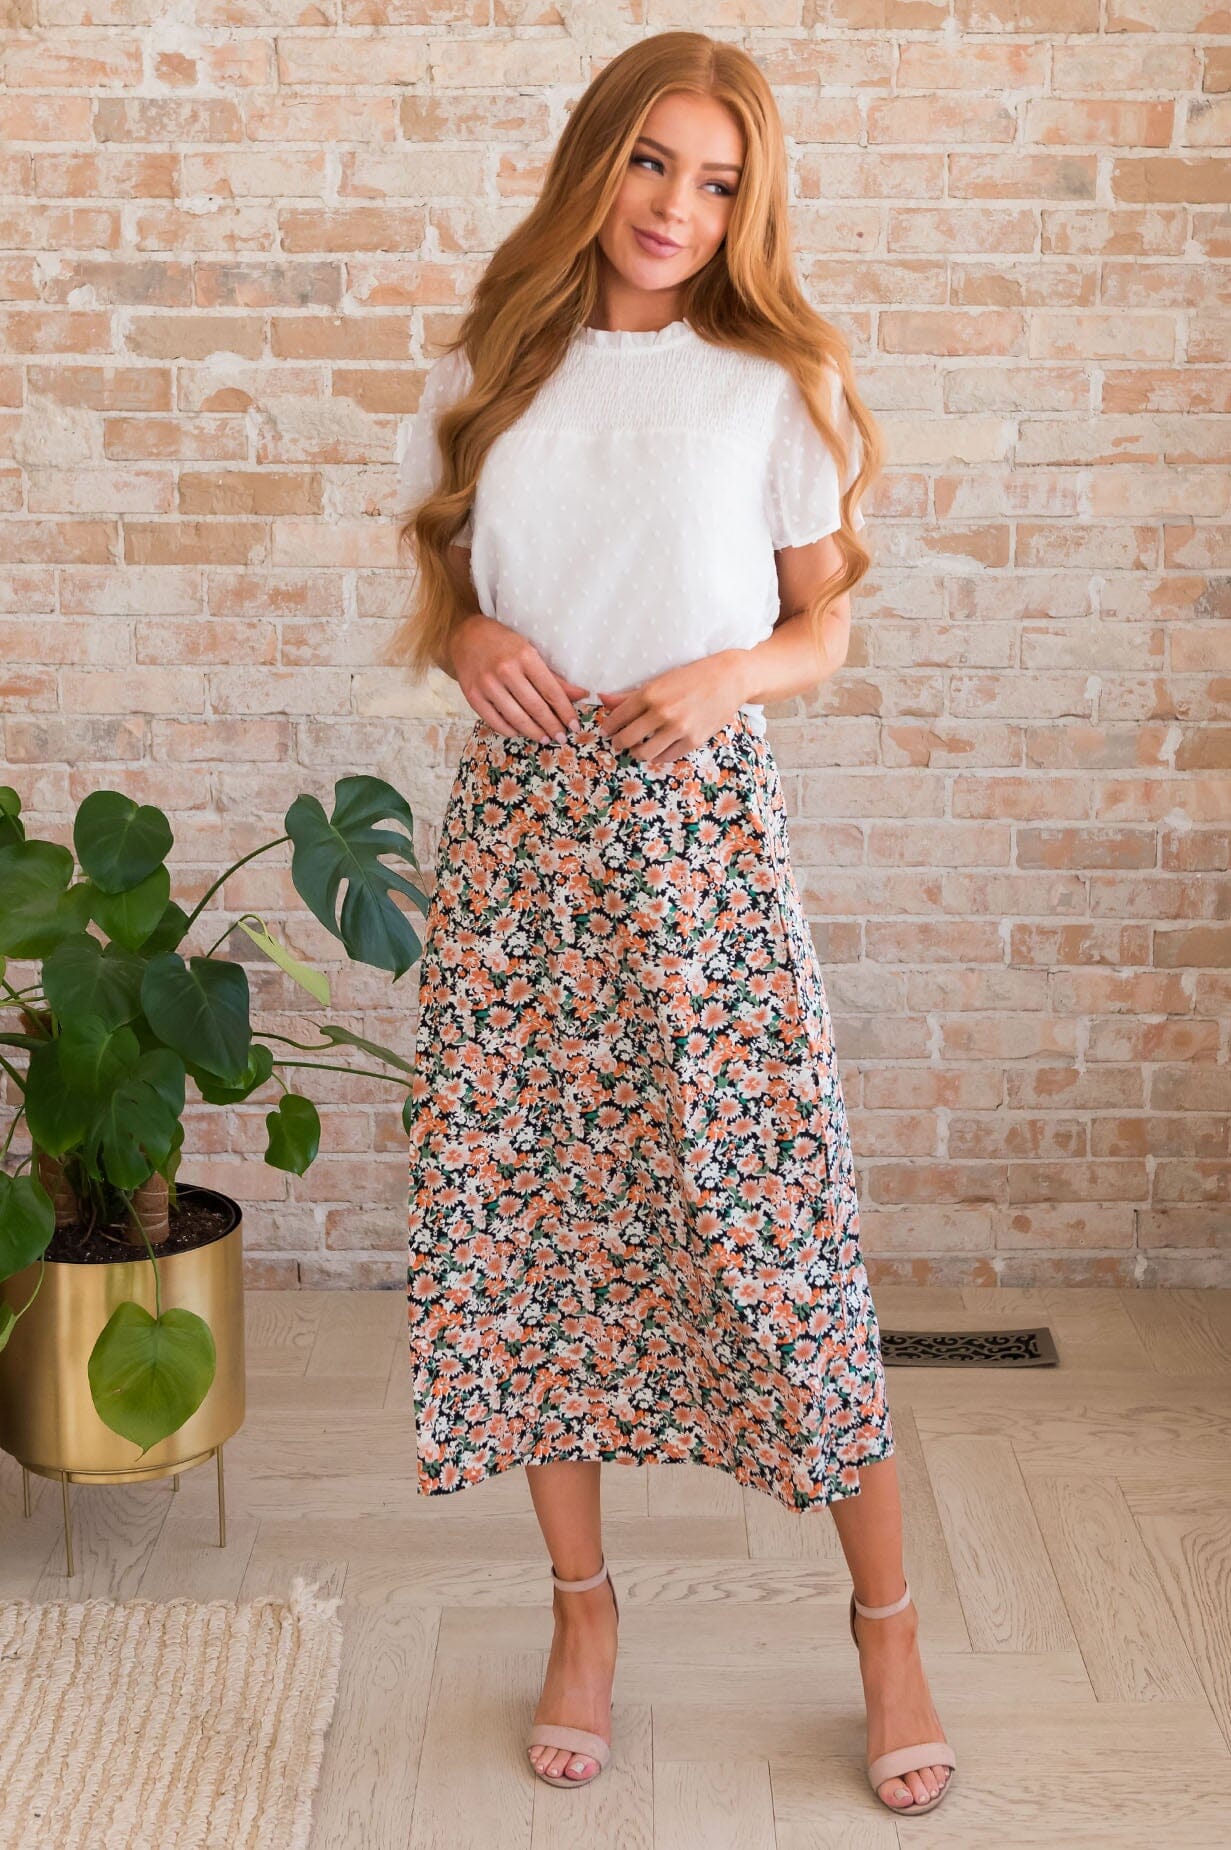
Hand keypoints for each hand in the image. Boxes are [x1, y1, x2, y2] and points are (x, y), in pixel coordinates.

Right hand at [449, 614, 590, 741]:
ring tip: (544, 738)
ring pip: (516, 718)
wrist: (467, 637)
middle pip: (535, 707)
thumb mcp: (530, 653)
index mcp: (525, 656)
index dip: (565, 712)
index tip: (574, 726)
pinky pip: (495, 722)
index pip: (551, 691)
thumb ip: (554, 677)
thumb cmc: (504, 644)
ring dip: (533, 732)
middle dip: (552, 726)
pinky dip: (510, 731)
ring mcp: (487, 684)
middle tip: (561, 738)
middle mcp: (506, 670)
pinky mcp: (473, 696)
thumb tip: (581, 695)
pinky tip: (520, 732)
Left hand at [594, 650, 750, 763]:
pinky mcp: (693, 741)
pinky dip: (658, 756)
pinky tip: (657, 749)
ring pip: (644, 753)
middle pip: (627, 739)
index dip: (609, 727)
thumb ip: (629, 695)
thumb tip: (602, 698)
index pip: (618, 718)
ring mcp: (678, 729)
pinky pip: (666, 757)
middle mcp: (662, 712)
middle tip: (619, 742)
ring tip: (638, 748)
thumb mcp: (660, 680)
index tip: (608, 731)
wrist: (730, 679)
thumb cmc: (693, 676)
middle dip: (619, 743)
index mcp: (650, 694)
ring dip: (637, 752)